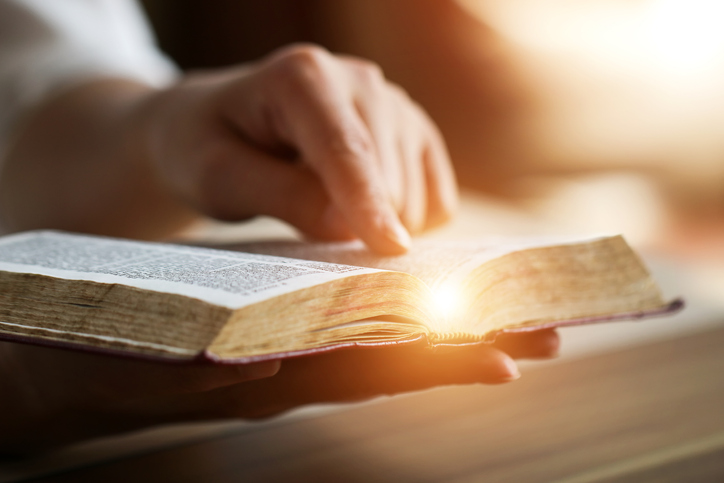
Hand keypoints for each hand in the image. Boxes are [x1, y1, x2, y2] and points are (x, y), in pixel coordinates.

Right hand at [0, 330, 556, 454]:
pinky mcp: (273, 337)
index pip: (367, 372)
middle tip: (548, 335)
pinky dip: (387, 318)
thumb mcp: (145, 363)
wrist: (66, 364)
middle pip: (393, 358)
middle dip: (467, 346)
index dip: (434, 365)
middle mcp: (290, 370)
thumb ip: (203, 363)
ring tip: (508, 318)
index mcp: (267, 380)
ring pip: (377, 343)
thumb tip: (273, 360)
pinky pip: (342, 329)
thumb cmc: (100, 362)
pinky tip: (421, 303)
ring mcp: (286, 355)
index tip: (506, 359)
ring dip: (440, 331)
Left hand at [142, 44, 456, 253]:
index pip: (345, 150)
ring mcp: (395, 104)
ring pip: (415, 196)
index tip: (389, 249)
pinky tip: (364, 209)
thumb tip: (348, 227)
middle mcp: (360, 79)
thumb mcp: (219, 178)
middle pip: (387, 180)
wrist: (222, 125)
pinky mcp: (415, 134)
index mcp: (304, 76)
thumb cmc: (210, 148)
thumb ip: (281, 196)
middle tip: (304, 225)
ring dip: (376, 224)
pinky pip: (437, 201)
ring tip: (324, 205)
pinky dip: (408, 222)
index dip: (367, 203)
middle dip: (356, 224)